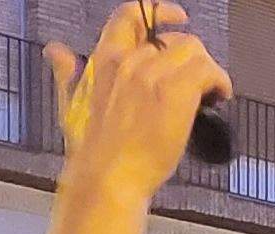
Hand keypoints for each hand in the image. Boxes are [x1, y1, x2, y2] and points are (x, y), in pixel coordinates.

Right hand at [47, 2, 229, 205]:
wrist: (108, 176)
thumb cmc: (94, 150)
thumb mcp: (73, 103)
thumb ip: (67, 72)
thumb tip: (55, 51)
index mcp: (104, 60)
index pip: (130, 16)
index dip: (159, 11)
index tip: (177, 17)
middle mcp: (128, 61)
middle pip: (174, 40)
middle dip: (191, 59)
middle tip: (199, 81)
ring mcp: (152, 74)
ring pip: (194, 51)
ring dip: (208, 70)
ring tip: (210, 93)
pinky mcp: (175, 91)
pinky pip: (208, 70)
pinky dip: (220, 82)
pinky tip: (218, 98)